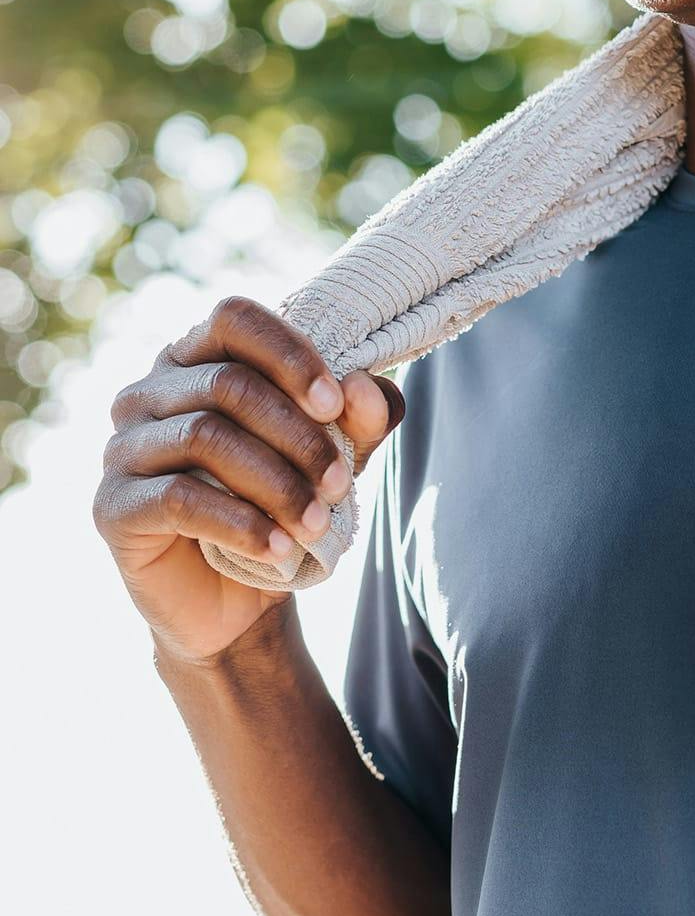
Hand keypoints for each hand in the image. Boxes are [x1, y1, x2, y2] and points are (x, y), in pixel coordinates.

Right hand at [94, 296, 404, 667]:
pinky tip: (279, 547)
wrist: (237, 596)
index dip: (289, 355)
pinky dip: (241, 523)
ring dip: (276, 483)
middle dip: (297, 436)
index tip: (334, 405)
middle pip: (228, 385)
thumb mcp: (339, 452)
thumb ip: (361, 416)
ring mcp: (123, 447)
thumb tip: (360, 386)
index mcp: (198, 358)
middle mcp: (148, 392)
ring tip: (317, 521)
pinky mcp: (112, 506)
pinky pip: (179, 499)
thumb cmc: (284, 500)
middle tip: (338, 482)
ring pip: (205, 437)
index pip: (234, 320)